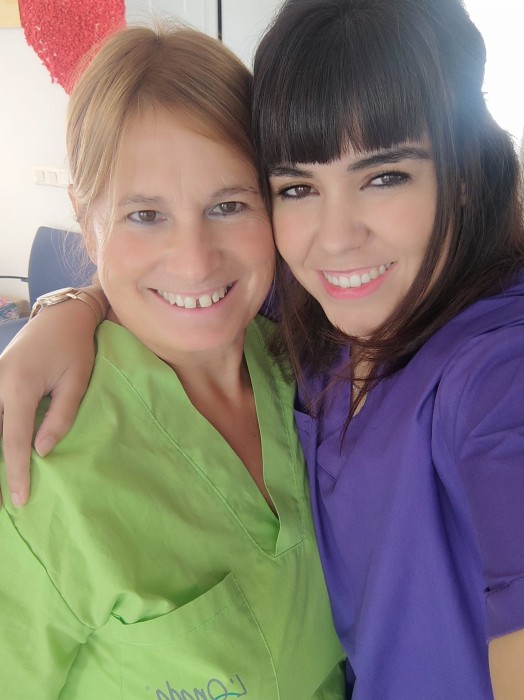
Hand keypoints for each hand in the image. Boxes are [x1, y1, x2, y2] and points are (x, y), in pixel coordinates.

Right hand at [0, 300, 98, 506]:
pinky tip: (2, 450)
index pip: (13, 440)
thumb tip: (41, 451)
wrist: (62, 316)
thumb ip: (60, 417)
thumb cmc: (75, 348)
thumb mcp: (76, 382)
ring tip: (2, 482)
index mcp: (20, 386)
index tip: (19, 499)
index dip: (16, 472)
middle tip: (1, 502)